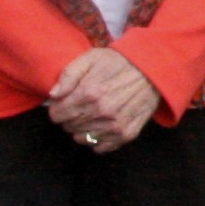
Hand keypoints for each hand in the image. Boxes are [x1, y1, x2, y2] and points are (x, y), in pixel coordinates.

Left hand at [48, 47, 163, 152]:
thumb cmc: (117, 62)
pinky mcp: (127, 134)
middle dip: (68, 118)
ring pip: (82, 139)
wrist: (151, 69)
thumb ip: (68, 75)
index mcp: (89, 93)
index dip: (57, 108)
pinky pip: (101, 147)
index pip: (57, 115)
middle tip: (78, 107)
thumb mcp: (89, 58)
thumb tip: (53, 95)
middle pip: (68, 127)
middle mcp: (101, 112)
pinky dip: (97, 139)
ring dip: (81, 129)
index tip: (63, 103)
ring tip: (90, 115)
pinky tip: (101, 125)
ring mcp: (115, 126)